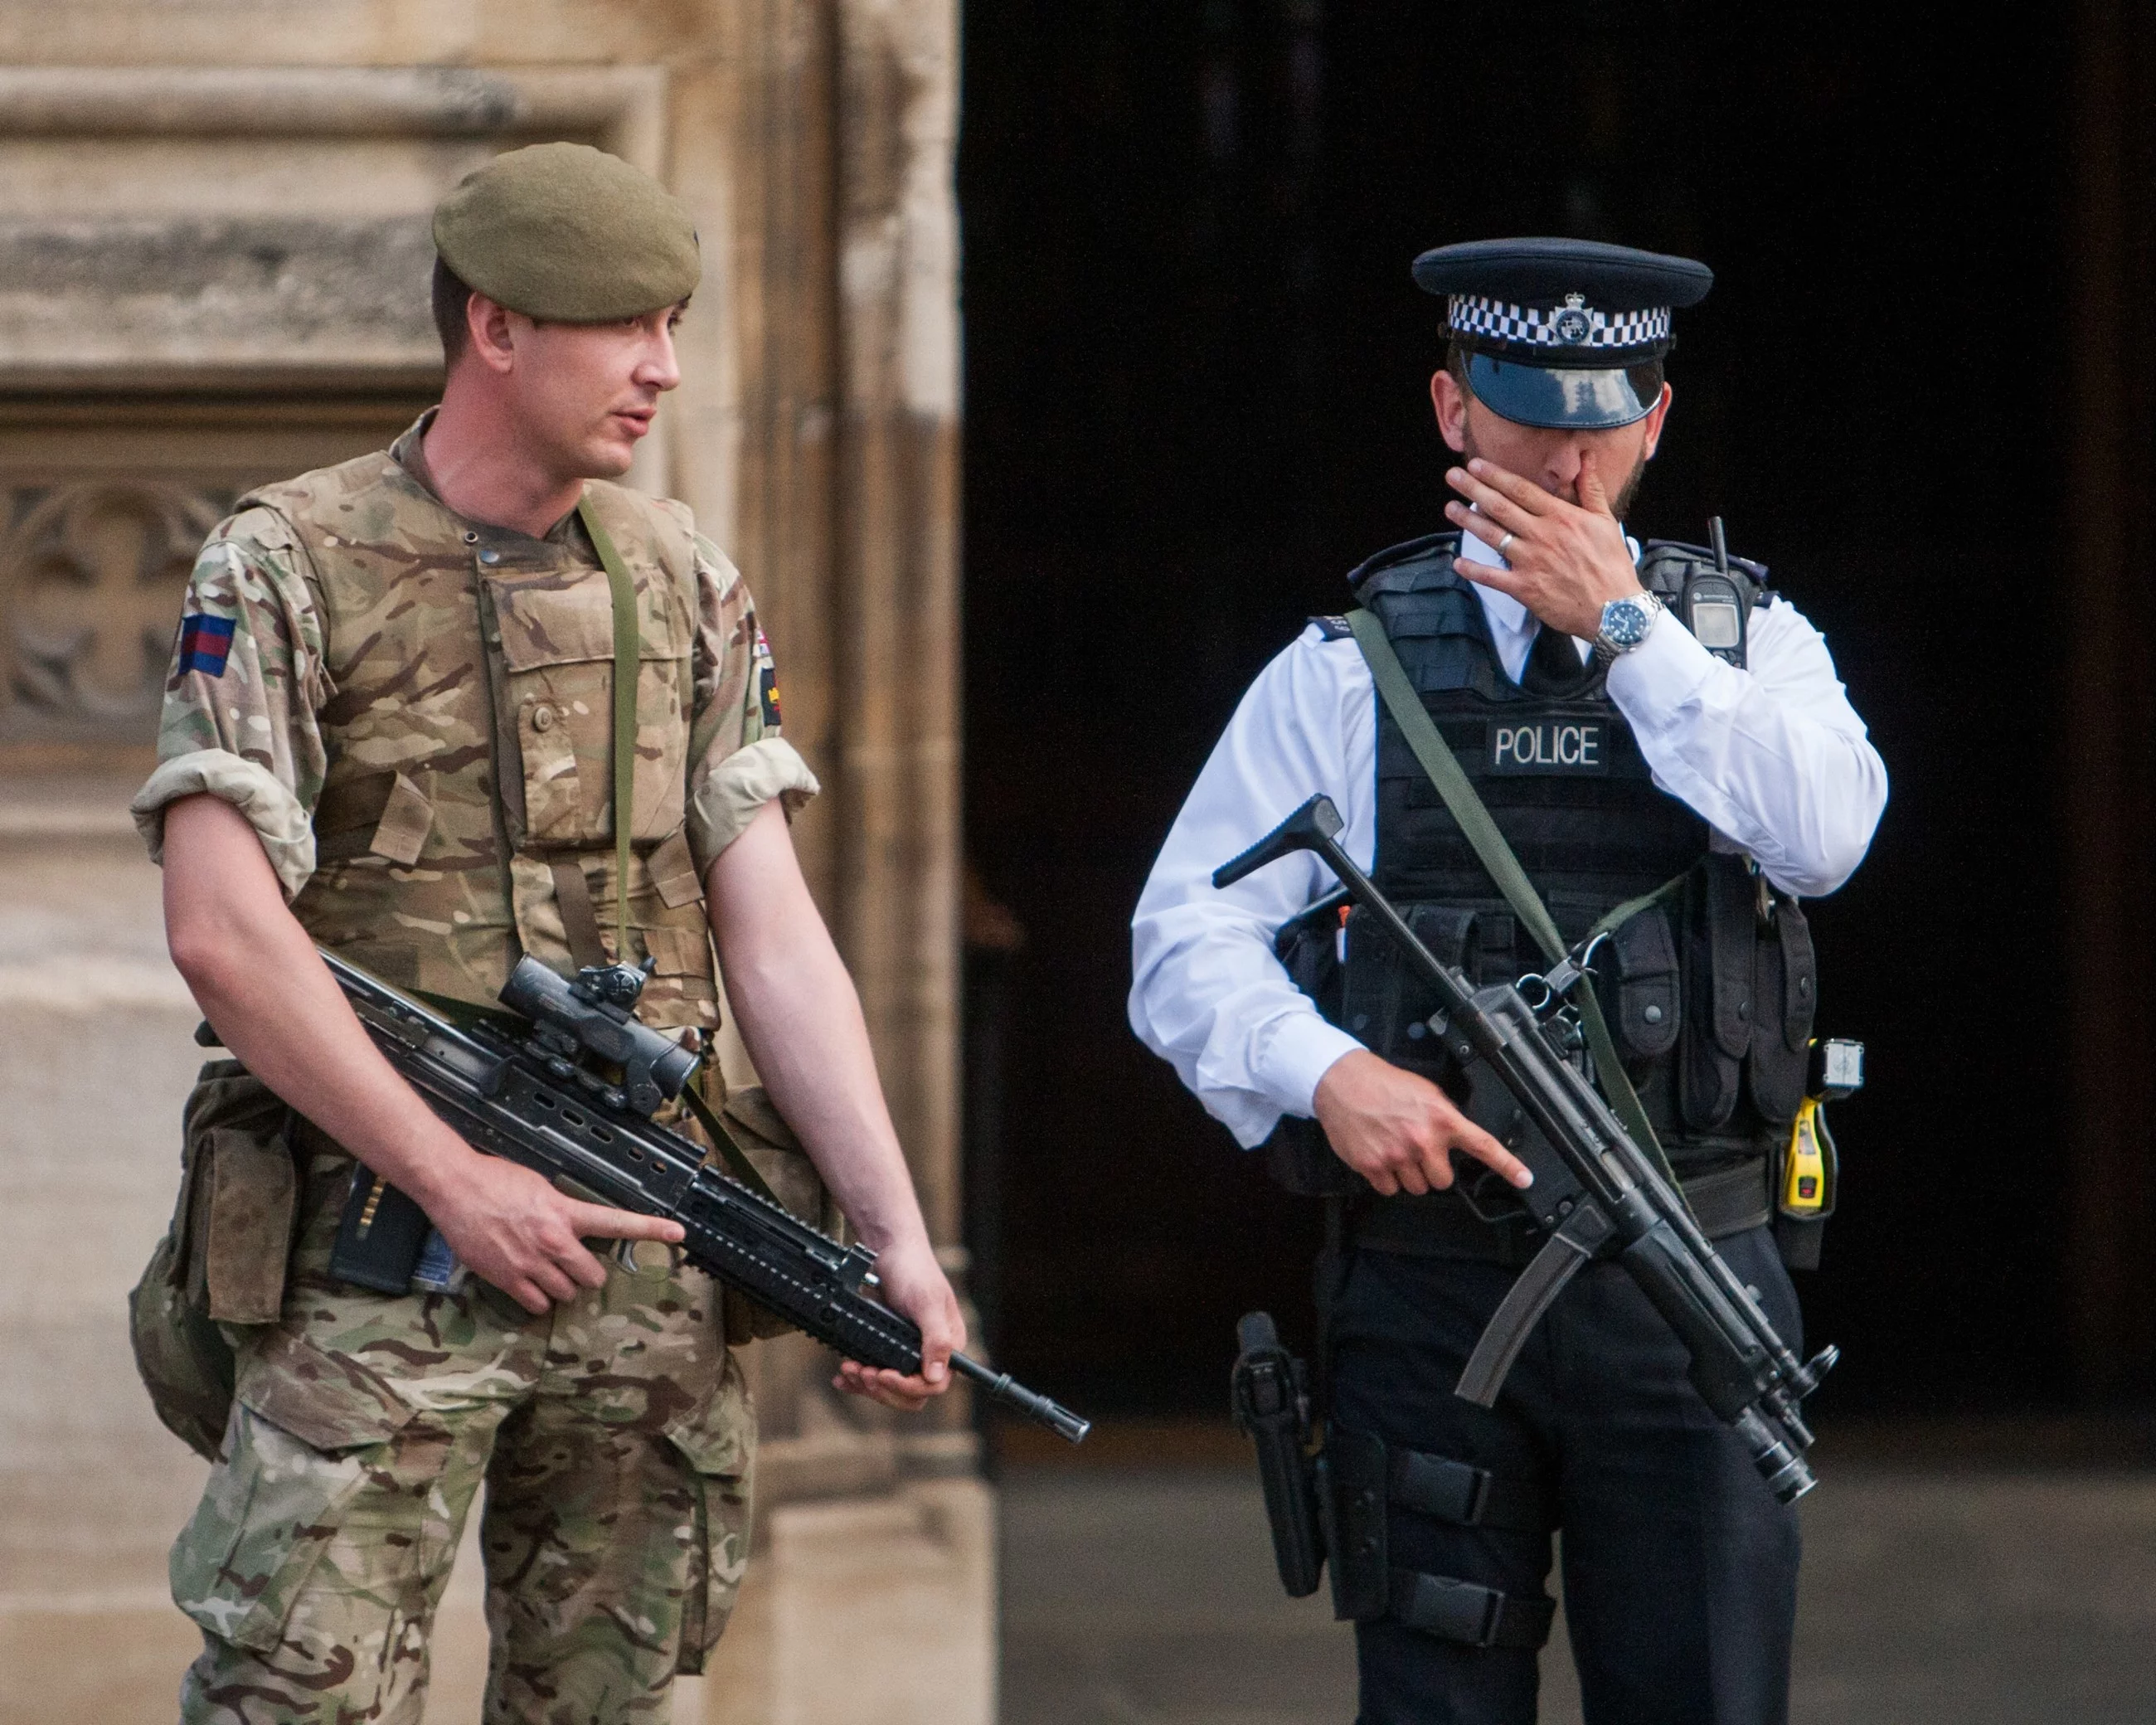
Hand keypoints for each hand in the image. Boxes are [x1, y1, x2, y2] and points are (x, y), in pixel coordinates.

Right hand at [415, 1152, 685, 1314]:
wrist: (455, 1187)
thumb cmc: (495, 1179)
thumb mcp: (540, 1186)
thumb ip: (562, 1208)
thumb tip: (572, 1222)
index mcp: (565, 1213)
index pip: (617, 1222)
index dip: (651, 1230)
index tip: (677, 1234)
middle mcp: (553, 1242)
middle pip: (592, 1276)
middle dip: (588, 1274)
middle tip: (576, 1265)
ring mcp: (530, 1264)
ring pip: (565, 1294)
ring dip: (562, 1287)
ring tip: (548, 1271)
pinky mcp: (507, 1279)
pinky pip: (537, 1304)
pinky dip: (538, 1299)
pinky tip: (531, 1284)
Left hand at [833, 1234, 966, 1412]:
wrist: (889, 1251)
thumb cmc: (914, 1271)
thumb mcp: (927, 1303)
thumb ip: (937, 1339)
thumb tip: (937, 1376)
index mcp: (948, 1345)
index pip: (934, 1385)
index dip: (907, 1386)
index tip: (885, 1375)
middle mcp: (930, 1353)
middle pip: (911, 1394)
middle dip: (884, 1388)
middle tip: (863, 1373)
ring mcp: (908, 1352)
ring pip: (890, 1388)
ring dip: (867, 1384)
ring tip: (849, 1369)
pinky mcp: (888, 1348)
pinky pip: (875, 1375)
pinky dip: (857, 1379)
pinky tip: (843, 1376)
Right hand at [1313, 1050, 1532, 1196]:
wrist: (1342, 1081)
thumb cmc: (1383, 1083)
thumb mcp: (1426, 1092)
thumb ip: (1444, 1117)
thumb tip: (1458, 1138)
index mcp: (1441, 1118)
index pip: (1483, 1145)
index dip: (1508, 1165)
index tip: (1526, 1179)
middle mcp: (1422, 1140)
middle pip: (1443, 1180)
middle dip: (1433, 1170)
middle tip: (1418, 1151)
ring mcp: (1397, 1155)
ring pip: (1417, 1188)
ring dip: (1409, 1175)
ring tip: (1396, 1149)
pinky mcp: (1373, 1166)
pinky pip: (1390, 1189)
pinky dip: (1386, 1179)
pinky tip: (1380, 1156)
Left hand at [1443, 449, 1642, 638]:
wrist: (1615, 610)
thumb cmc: (1611, 565)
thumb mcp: (1605, 521)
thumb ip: (1590, 488)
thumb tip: (1586, 457)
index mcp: (1560, 517)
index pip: (1521, 490)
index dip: (1495, 476)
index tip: (1476, 464)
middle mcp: (1542, 535)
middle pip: (1500, 507)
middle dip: (1473, 489)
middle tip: (1453, 476)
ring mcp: (1530, 562)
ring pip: (1492, 536)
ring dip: (1467, 521)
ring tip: (1449, 508)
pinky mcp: (1525, 588)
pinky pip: (1492, 577)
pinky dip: (1473, 570)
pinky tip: (1457, 562)